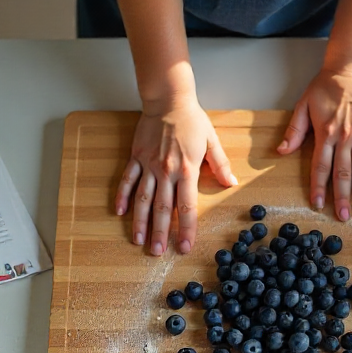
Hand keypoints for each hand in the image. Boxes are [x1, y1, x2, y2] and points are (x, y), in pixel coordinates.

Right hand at [114, 97, 236, 255]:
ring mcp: (148, 165)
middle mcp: (166, 171)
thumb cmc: (192, 120)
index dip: (186, 229)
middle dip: (160, 233)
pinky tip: (120, 212)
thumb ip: (220, 164)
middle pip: (162, 209)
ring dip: (139, 222)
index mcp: (187, 170)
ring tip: (138, 241)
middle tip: (157, 253)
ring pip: (142, 199)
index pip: (186, 207)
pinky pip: (127, 180)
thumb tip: (231, 184)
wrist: (168, 99)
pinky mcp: (136, 157)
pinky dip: (122, 197)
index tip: (184, 247)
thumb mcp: (212, 141)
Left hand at [278, 66, 351, 220]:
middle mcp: (348, 136)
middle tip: (349, 216)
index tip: (320, 205)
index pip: (322, 167)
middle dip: (346, 196)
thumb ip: (295, 131)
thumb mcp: (303, 106)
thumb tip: (281, 151)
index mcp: (327, 134)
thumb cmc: (324, 86)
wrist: (348, 66)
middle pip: (347, 172)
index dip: (320, 187)